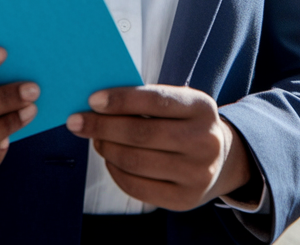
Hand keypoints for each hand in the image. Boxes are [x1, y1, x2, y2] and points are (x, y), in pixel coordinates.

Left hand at [66, 85, 252, 211]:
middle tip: (77, 121)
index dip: (121, 100)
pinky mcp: (184, 199)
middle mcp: (204, 141)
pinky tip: (110, 159)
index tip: (92, 100)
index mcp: (202, 108)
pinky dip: (115, 171)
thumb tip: (98, 104)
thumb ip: (146, 100)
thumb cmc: (187, 124)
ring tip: (96, 139)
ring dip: (106, 148)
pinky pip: (137, 186)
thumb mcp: (179, 103)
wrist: (222, 159)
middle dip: (102, 126)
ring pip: (135, 161)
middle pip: (141, 133)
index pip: (156, 100)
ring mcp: (196, 173)